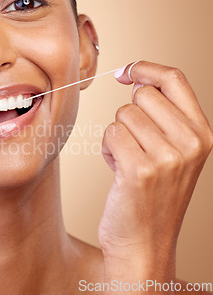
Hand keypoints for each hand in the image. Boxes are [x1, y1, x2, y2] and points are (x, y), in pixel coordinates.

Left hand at [99, 62, 212, 282]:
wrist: (144, 242)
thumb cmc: (150, 195)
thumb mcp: (172, 152)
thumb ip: (163, 116)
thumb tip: (137, 80)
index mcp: (203, 134)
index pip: (175, 79)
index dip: (146, 68)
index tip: (125, 72)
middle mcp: (191, 143)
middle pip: (142, 95)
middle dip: (128, 116)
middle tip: (134, 145)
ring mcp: (168, 157)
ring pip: (123, 115)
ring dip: (117, 136)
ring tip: (128, 162)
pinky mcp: (141, 170)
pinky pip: (111, 134)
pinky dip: (107, 149)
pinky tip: (118, 170)